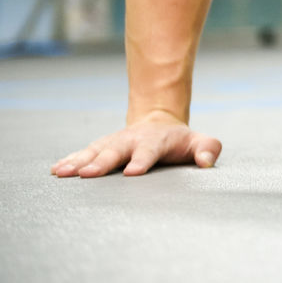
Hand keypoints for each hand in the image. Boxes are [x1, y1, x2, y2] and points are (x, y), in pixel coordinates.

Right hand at [50, 111, 221, 177]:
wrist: (159, 123)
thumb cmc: (180, 141)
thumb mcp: (199, 142)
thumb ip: (208, 149)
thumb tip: (206, 162)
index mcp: (157, 140)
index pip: (150, 150)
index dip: (142, 160)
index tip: (132, 172)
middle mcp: (132, 140)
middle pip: (116, 150)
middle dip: (102, 162)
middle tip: (88, 174)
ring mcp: (115, 142)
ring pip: (96, 150)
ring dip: (80, 161)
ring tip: (64, 173)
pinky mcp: (101, 147)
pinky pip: (84, 153)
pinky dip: (70, 160)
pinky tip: (57, 170)